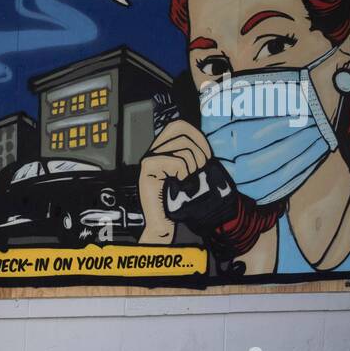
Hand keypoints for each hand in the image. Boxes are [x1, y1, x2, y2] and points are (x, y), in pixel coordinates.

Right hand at [137, 120, 212, 242]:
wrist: (163, 224)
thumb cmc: (179, 202)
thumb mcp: (191, 174)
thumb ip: (193, 155)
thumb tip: (199, 139)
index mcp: (163, 150)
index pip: (179, 126)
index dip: (196, 138)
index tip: (203, 158)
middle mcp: (153, 152)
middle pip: (180, 131)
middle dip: (197, 152)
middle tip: (195, 172)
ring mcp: (149, 159)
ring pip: (181, 147)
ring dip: (192, 166)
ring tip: (186, 180)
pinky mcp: (147, 169)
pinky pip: (176, 161)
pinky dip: (184, 173)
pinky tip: (178, 184)